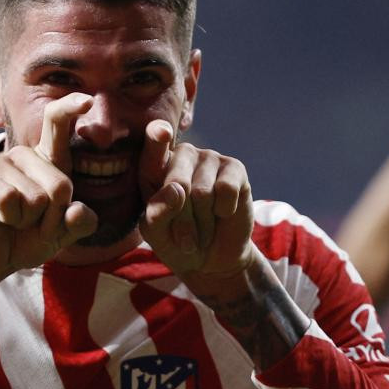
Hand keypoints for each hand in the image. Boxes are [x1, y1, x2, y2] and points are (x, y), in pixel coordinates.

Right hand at [0, 94, 97, 295]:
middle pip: (61, 184)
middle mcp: (24, 155)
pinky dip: (10, 219)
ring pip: (36, 197)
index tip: (87, 100)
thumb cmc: (29, 238)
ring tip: (15, 219)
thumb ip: (81, 223)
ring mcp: (0, 163)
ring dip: (29, 221)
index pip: (57, 123)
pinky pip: (10, 200)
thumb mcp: (64, 234)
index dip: (70, 108)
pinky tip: (0, 218)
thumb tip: (76, 210)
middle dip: (52, 217)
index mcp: (47, 160)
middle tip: (33, 223)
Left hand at [137, 121, 254, 290]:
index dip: (157, 136)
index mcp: (154, 165)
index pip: (154, 145)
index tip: (160, 130)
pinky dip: (224, 211)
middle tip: (185, 241)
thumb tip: (176, 189)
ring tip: (203, 230)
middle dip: (182, 222)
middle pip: (178, 183)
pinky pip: (227, 190)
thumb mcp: (157, 234)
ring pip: (202, 193)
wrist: (212, 258)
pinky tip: (223, 213)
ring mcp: (209, 157)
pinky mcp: (235, 168)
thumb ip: (157, 214)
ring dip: (203, 224)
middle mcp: (181, 154)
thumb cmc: (176, 241)